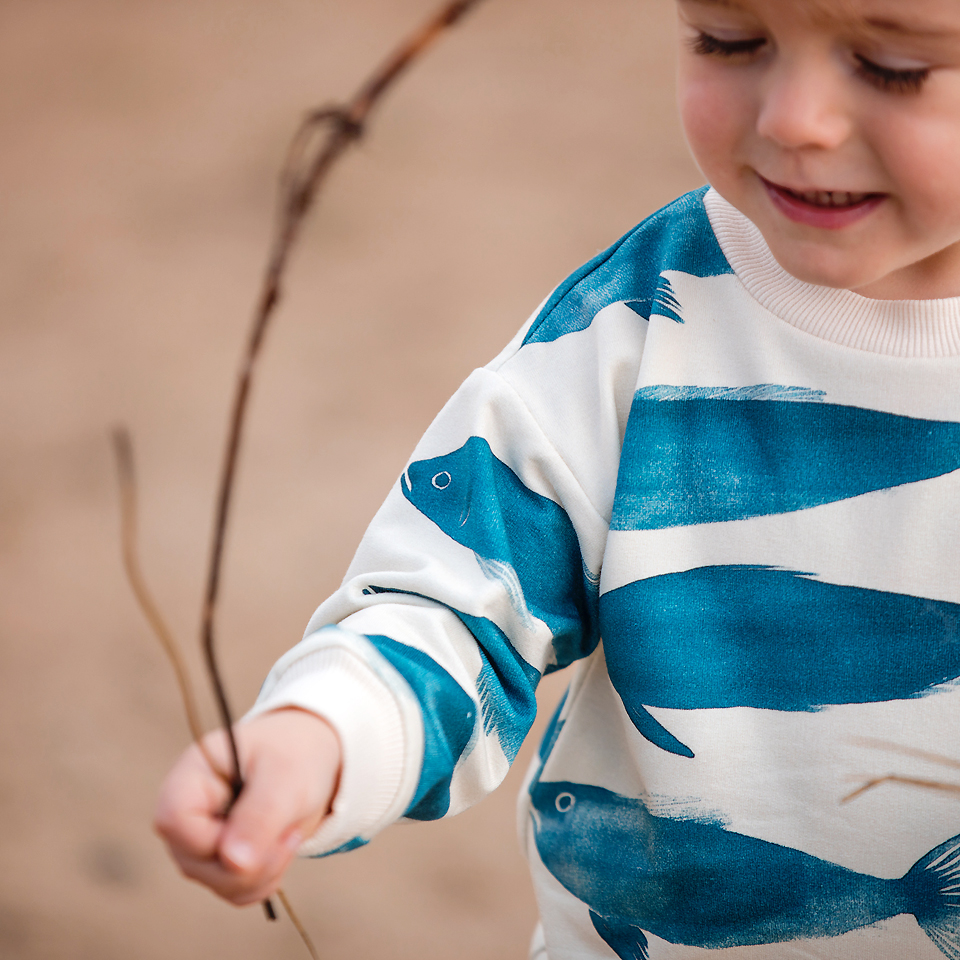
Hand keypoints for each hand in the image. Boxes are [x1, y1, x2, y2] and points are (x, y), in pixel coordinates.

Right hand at [154, 708, 340, 904]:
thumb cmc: (293, 753)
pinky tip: (282, 848)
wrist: (308, 757)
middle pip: (195, 863)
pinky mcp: (219, 861)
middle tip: (290, 832)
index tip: (260, 824)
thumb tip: (234, 863)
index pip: (173, 821)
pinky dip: (265, 880)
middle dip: (251, 861)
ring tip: (289, 834)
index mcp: (192, 774)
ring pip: (217, 883)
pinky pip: (235, 891)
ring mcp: (200, 840)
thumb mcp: (286, 776)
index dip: (213, 838)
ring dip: (263, 871)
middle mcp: (187, 810)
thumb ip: (260, 815)